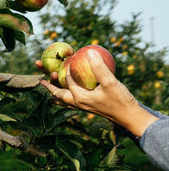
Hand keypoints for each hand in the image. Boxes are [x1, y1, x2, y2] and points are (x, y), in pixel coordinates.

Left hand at [39, 49, 158, 136]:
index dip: (64, 69)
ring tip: (47, 90)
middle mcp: (78, 103)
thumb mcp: (110, 83)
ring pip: (64, 100)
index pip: (67, 81)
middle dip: (49, 86)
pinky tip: (68, 93)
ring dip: (55, 93)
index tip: (64, 59)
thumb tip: (89, 52)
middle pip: (58, 94)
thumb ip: (99, 68)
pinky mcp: (89, 107)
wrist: (130, 118)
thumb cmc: (120, 101)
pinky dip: (66, 97)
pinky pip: (72, 101)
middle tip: (41, 79)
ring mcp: (83, 106)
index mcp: (79, 98)